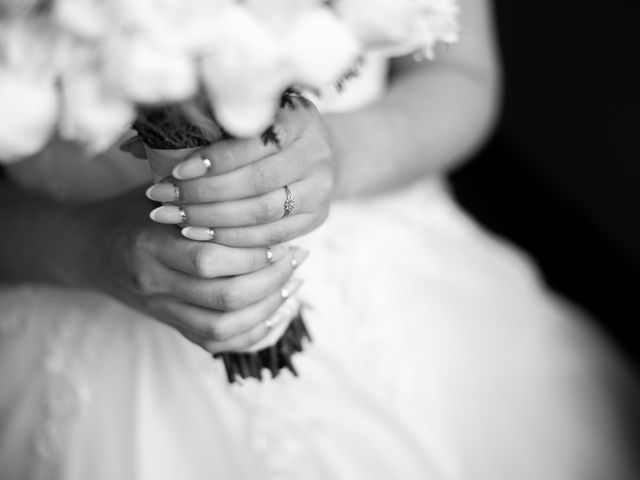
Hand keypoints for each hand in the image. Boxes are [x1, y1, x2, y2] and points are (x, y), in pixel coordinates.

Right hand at [78, 188, 307, 352]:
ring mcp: (161, 310)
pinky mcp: (170, 325)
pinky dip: (253, 333)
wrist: (88, 249)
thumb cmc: (132, 212)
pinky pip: (216, 343)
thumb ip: (201, 197)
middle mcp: (154, 284)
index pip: (209, 258)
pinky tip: (279, 311)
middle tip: (296, 258)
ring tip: (294, 284)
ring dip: (267, 308)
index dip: (253, 251)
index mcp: (148, 245)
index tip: (283, 236)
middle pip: (223, 297)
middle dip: (270, 280)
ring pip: (223, 327)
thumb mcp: (158, 193)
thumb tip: (262, 191)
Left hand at [145, 95, 335, 246]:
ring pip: (264, 213)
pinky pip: (273, 236)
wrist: (310, 154)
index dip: (214, 160)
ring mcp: (321, 187)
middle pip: (258, 182)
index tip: (174, 171)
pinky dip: (234, 239)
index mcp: (299, 117)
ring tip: (175, 219)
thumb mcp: (236, 121)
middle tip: (163, 201)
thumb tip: (128, 147)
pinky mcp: (318, 216)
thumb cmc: (259, 134)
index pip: (254, 142)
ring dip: (214, 220)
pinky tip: (202, 234)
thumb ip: (190, 130)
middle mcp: (317, 151)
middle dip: (205, 195)